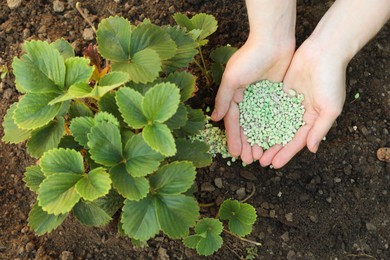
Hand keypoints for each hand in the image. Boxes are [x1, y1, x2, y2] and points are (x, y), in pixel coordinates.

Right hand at [211, 39, 294, 163]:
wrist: (274, 41)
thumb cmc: (249, 58)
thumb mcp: (232, 78)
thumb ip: (223, 99)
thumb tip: (214, 119)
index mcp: (233, 95)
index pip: (233, 122)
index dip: (234, 138)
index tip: (236, 154)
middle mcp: (246, 99)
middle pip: (246, 126)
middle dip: (247, 144)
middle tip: (250, 161)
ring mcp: (262, 99)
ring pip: (261, 124)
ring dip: (260, 140)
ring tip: (262, 156)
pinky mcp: (276, 96)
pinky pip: (275, 116)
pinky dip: (274, 129)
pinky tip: (275, 142)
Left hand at [259, 38, 346, 167]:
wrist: (323, 52)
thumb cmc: (331, 81)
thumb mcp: (330, 108)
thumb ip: (319, 129)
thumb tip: (311, 150)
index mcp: (313, 120)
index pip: (296, 142)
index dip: (285, 154)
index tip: (273, 164)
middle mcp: (300, 114)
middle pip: (283, 135)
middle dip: (272, 148)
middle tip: (258, 160)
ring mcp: (289, 103)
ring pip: (274, 123)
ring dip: (264, 135)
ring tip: (252, 147)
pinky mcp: (281, 91)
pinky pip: (269, 107)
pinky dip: (261, 116)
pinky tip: (249, 125)